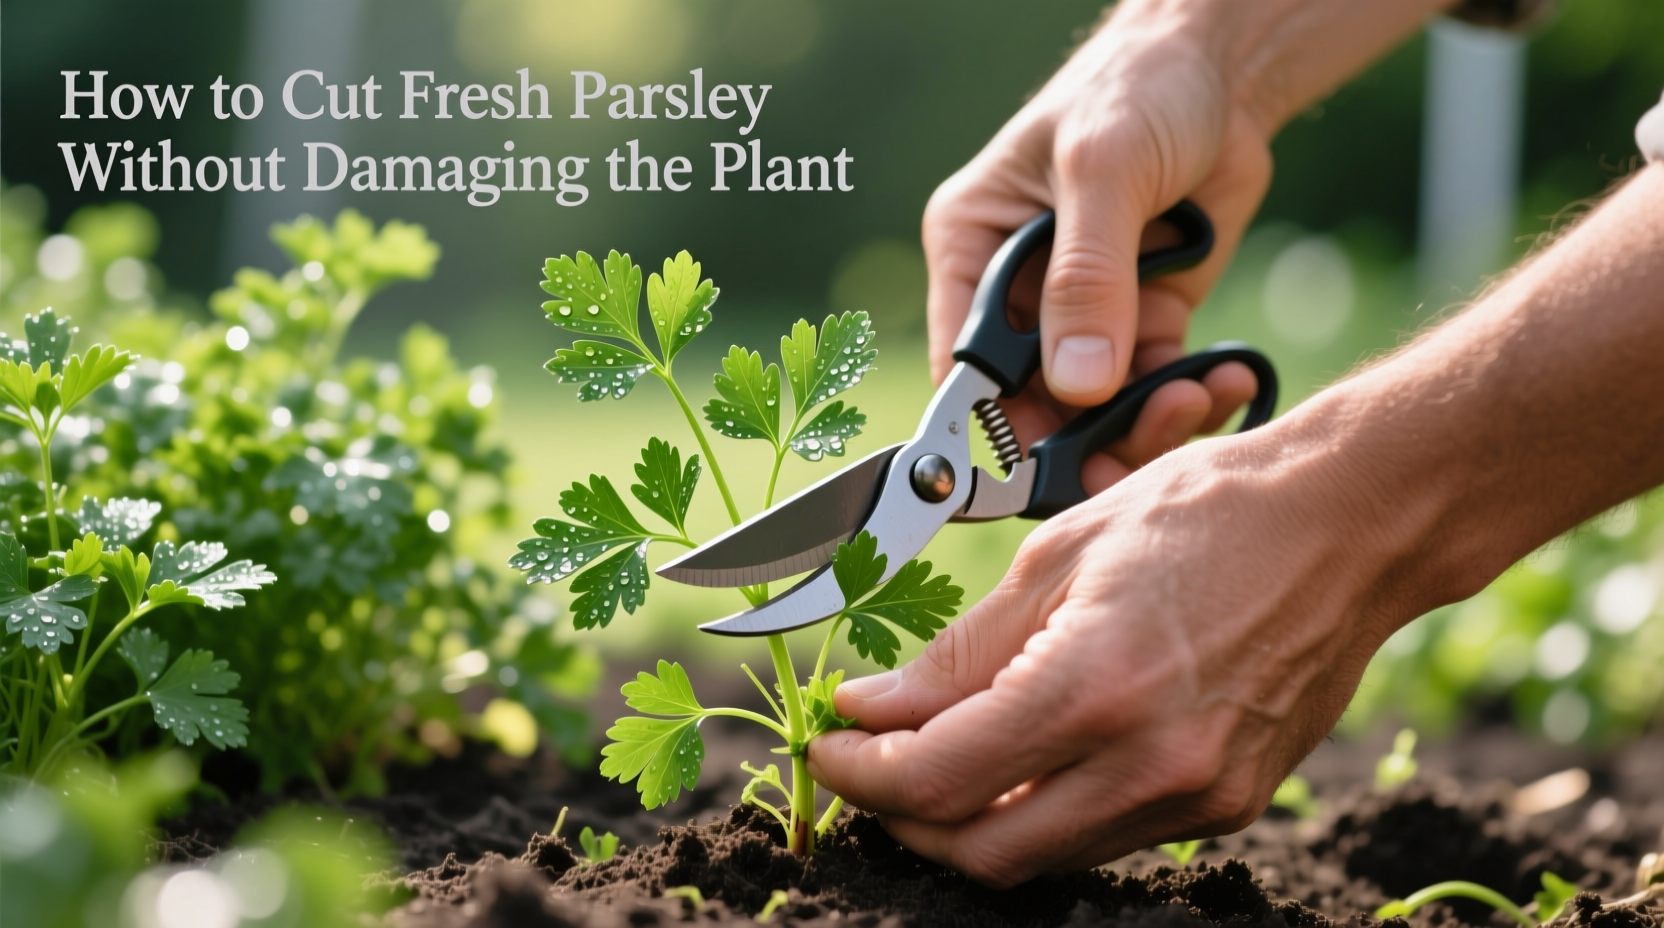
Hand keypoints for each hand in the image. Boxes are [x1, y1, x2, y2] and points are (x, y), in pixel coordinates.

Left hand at [806, 429, 1408, 886]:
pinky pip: (1104, 837)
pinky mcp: (1228, 809)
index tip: (829, 743)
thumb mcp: (1055, 558)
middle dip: (905, 817)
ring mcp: (1196, 797)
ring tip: (940, 754)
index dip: (861, 774)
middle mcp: (1148, 763)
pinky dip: (1045, 811)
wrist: (1348, 525)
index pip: (938, 779)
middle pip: (982, 850)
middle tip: (870, 762)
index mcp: (1093, 685)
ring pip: (1042, 855)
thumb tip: (873, 709)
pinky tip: (1026, 757)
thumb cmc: (1201, 514)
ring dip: (972, 819)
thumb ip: (958, 654)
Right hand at [923, 4, 1271, 481]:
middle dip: (1078, 442)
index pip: (961, 365)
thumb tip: (1075, 387)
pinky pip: (1155, 388)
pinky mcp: (1145, 321)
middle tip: (1127, 464)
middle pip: (1028, 406)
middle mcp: (1018, 295)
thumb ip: (1086, 279)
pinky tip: (1223, 382)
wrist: (1225, 73)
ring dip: (1143, 426)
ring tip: (1194, 401)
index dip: (988, 428)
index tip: (1030, 473)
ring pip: (1095, 413)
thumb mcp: (1104, 170)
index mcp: (972, 251)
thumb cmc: (1138, 89)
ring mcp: (1084, 314)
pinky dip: (1188, 399)